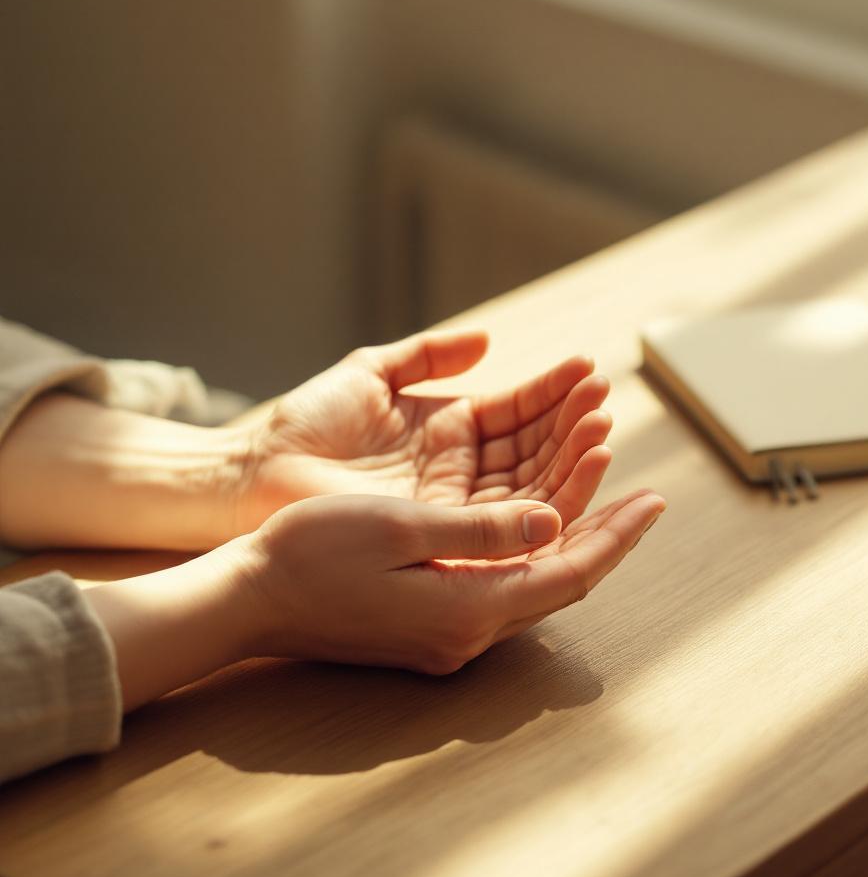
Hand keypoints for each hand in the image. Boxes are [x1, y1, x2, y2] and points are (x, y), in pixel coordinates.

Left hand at [236, 331, 614, 535]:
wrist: (254, 478)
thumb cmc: (302, 426)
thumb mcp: (368, 374)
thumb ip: (427, 356)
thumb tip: (487, 341)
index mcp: (447, 432)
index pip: (515, 411)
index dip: (552, 392)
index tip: (588, 371)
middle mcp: (458, 472)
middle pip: (532, 448)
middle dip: (571, 424)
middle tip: (604, 400)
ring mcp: (453, 506)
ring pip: (528, 484)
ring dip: (567, 457)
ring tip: (601, 426)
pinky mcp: (442, 535)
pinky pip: (507, 521)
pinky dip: (544, 497)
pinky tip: (575, 472)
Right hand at [244, 490, 665, 674]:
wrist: (250, 600)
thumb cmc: (312, 554)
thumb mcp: (399, 526)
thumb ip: (480, 530)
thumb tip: (553, 522)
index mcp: (466, 609)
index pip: (569, 573)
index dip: (617, 536)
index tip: (656, 500)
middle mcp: (467, 633)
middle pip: (561, 584)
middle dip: (607, 539)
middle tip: (645, 499)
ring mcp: (448, 637)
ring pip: (535, 588)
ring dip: (573, 544)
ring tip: (605, 502)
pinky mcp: (430, 628)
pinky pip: (503, 590)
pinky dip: (533, 555)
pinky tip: (540, 527)